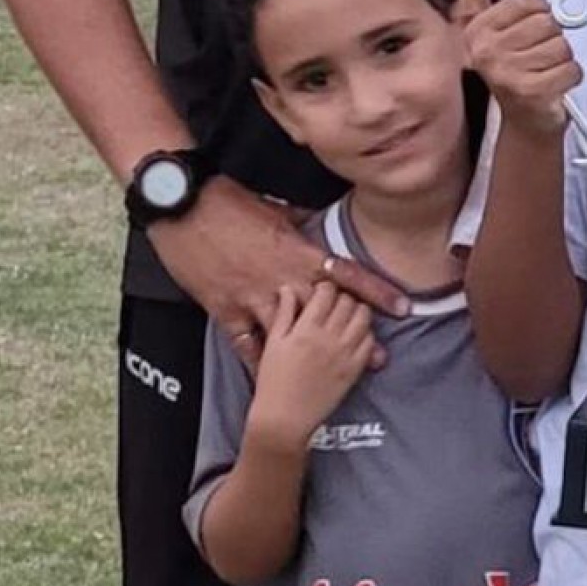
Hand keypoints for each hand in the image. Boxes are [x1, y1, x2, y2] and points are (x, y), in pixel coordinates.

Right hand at [147, 176, 406, 365]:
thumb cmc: (231, 204)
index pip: (346, 274)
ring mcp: (253, 297)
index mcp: (298, 251)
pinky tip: (270, 381)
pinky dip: (258, 363)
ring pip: (291, 334)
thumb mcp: (277, 210)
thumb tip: (318, 227)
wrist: (184, 208)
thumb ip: (302, 225)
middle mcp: (281, 278)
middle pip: (326, 313)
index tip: (402, 307)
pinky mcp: (224, 310)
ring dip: (312, 357)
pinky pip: (246, 344)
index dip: (376, 292)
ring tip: (332, 379)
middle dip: (353, 336)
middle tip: (379, 358)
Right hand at [245, 284, 374, 450]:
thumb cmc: (273, 381)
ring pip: (363, 317)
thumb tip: (287, 288)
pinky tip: (355, 334)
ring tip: (349, 315)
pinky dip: (366, 332)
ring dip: (358, 310)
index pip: (326, 292)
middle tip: (338, 302)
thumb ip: (284, 313)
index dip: (326, 287)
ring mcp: (344, 353)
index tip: (323, 291)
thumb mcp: (273, 343)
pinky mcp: (354, 369)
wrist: (283, 419)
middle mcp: (327, 337)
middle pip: (347, 301)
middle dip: (344, 296)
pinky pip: (370, 341)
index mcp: (305, 328)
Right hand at [457, 0, 581, 137]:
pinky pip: (571, 69)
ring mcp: (506, 73)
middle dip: (552, 39)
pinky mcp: (530, 92)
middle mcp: (486, 51)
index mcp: (478, 30)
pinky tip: (555, 85)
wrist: (524, 122)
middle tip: (539, 58)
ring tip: (546, 72)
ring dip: (563, 60)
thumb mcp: (511, 29)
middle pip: (548, 23)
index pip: (528, 1)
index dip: (540, 14)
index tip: (531, 33)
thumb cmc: (520, 72)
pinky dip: (571, 77)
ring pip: (562, 46)